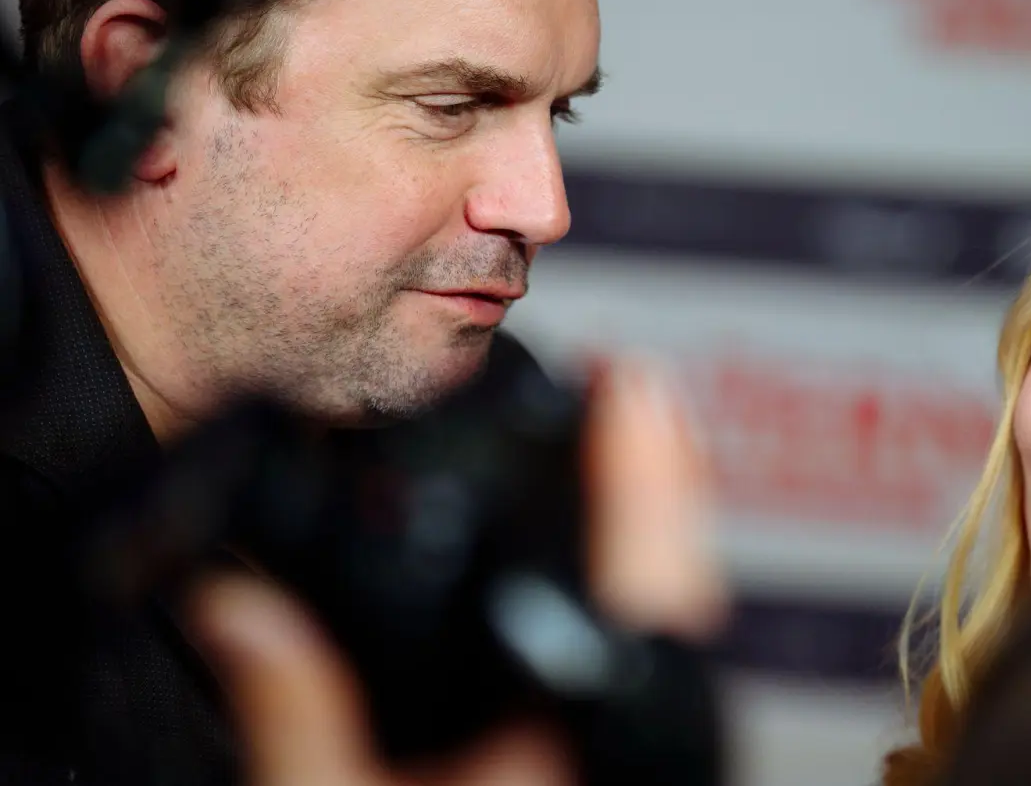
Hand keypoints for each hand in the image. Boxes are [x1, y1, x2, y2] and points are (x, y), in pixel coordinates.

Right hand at [186, 357, 725, 785]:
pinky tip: (608, 580)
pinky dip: (645, 604)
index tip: (640, 387)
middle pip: (688, 601)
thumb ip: (295, 716)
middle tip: (640, 400)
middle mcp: (635, 753)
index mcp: (585, 749)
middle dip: (667, 489)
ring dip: (663, 542)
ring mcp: (650, 765)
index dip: (650, 478)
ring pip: (686, 638)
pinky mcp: (637, 779)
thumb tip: (241, 607)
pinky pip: (660, 674)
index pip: (643, 591)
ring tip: (635, 460)